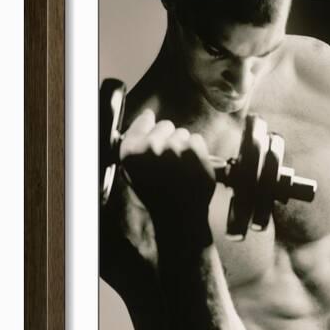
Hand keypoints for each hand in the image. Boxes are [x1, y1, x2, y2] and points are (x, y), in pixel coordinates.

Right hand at [119, 109, 215, 230]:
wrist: (179, 215)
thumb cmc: (156, 194)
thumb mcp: (134, 170)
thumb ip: (137, 142)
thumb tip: (148, 114)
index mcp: (131, 150)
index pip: (144, 120)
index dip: (152, 129)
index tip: (156, 141)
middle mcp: (150, 145)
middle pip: (165, 125)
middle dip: (169, 139)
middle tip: (169, 162)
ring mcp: (173, 147)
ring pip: (183, 133)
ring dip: (183, 147)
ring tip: (181, 168)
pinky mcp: (194, 150)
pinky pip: (197, 139)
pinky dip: (198, 152)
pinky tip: (192, 168)